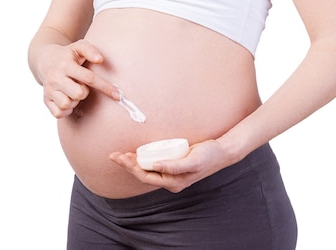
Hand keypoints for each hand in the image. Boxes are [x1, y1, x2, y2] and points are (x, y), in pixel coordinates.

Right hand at [38, 40, 119, 117]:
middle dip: (84, 92)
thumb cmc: (68, 54)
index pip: (89, 78)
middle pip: (78, 94)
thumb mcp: (79, 46)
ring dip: (74, 101)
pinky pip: (59, 113)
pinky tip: (68, 99)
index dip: (105, 87)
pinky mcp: (45, 100)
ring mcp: (49, 90)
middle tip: (81, 85)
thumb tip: (100, 60)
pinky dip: (66, 110)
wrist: (44, 59)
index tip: (117, 95)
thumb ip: (90, 50)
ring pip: (67, 104)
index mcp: (66, 65)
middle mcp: (56, 78)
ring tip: (73, 91)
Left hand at [109, 139, 225, 192]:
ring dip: (133, 163)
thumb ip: (175, 166)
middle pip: (143, 174)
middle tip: (114, 155)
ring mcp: (172, 174)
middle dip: (127, 165)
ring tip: (120, 155)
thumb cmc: (208, 155)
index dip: (131, 168)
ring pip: (147, 170)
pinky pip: (154, 165)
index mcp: (174, 182)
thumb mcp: (193, 160)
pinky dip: (143, 160)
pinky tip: (138, 154)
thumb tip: (156, 166)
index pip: (146, 176)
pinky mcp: (173, 166)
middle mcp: (171, 181)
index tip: (121, 157)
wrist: (221, 152)